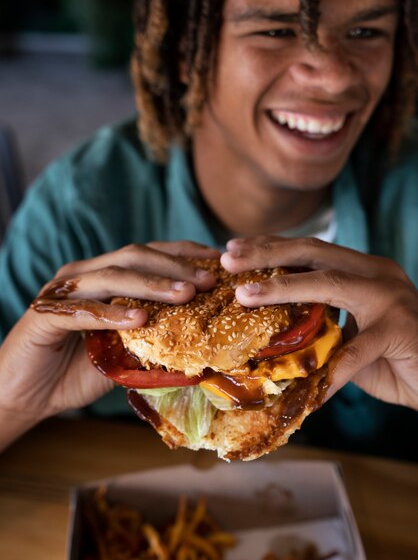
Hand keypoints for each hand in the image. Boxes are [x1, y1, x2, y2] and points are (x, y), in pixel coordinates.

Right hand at [0, 241, 219, 449]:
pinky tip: (139, 320)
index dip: (183, 253)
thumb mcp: (124, 350)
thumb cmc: (78, 371)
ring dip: (151, 285)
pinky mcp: (45, 314)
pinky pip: (83, 310)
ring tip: (185, 295)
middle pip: (134, 257)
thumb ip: (153, 337)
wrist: (27, 395)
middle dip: (175, 266)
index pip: (148, 254)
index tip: (217, 260)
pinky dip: (112, 314)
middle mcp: (83, 275)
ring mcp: (63, 291)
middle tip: (208, 279)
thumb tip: (204, 336)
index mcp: (103, 276)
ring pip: (112, 276)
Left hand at [221, 236, 417, 409]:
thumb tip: (267, 329)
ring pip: (330, 283)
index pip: (311, 249)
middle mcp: (377, 273)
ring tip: (244, 295)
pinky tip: (301, 384)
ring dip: (282, 287)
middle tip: (228, 259)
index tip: (235, 247)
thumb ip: (317, 324)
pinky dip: (325, 369)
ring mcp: (391, 297)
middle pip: (314, 251)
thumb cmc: (393, 359)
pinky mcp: (400, 330)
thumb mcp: (349, 335)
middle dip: (267, 253)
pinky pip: (353, 351)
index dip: (272, 245)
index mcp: (363, 269)